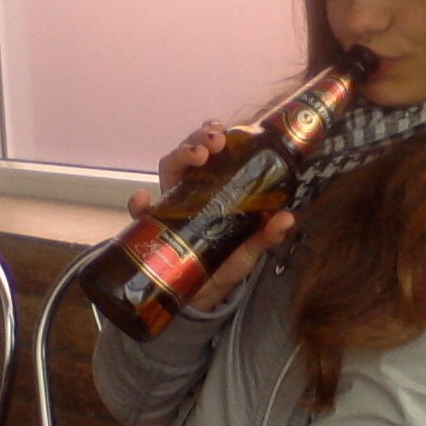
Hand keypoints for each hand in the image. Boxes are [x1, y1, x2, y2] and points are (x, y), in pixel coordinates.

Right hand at [124, 119, 296, 311]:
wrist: (205, 294)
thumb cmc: (227, 262)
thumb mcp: (251, 248)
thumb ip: (267, 235)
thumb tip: (287, 217)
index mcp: (214, 186)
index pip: (211, 150)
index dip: (213, 133)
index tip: (225, 131)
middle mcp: (191, 188)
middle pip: (189, 151)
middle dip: (199, 138)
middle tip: (215, 142)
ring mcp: (171, 204)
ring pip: (169, 167)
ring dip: (180, 154)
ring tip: (197, 155)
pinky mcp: (154, 226)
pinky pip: (141, 211)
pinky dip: (138, 202)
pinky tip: (144, 200)